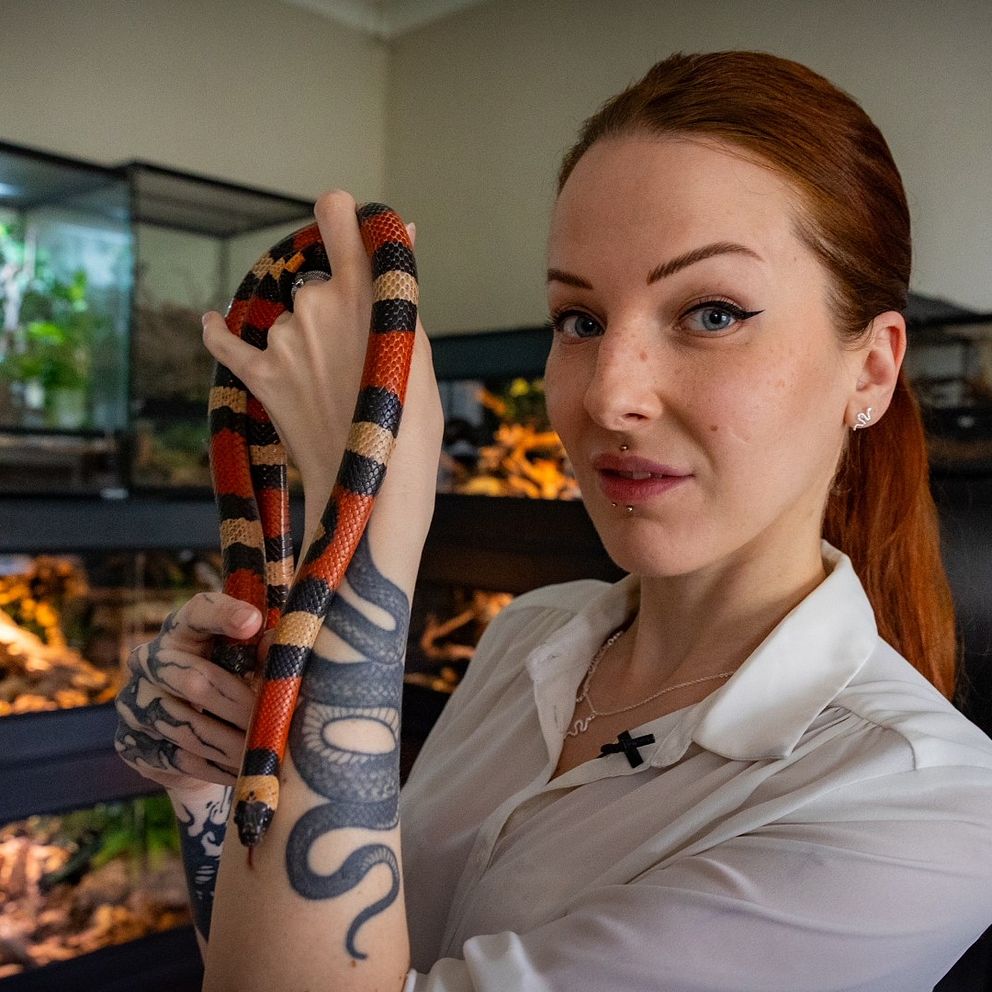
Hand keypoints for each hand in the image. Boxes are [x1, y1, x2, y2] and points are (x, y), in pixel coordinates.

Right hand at [114, 593, 259, 790]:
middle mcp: (149, 659)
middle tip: (271, 721)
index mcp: (183, 630)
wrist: (198, 744)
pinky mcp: (128, 741)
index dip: (224, 614)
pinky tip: (241, 771)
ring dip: (229, 742)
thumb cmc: (233, 687)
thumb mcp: (251, 667)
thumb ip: (263, 654)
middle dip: (238, 704)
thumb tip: (277, 644)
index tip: (254, 622)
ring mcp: (132, 700)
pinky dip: (215, 767)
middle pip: (192, 680)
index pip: (198, 612)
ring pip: (184, 724)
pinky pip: (176, 758)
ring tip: (262, 752)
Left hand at [202, 189, 441, 542]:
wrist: (374, 491)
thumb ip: (397, 286)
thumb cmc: (411, 423)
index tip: (346, 224)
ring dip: (306, 340)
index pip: (338, 217)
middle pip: (318, 283)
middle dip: (336, 308)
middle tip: (359, 355)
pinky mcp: (259, 377)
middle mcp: (315, 305)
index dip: (342, 216)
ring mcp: (283, 342)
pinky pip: (228, 343)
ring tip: (334, 388)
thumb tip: (402, 228)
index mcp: (362, 293)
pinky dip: (219, 333)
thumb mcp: (417, 347)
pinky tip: (210, 322)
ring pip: (291, 321)